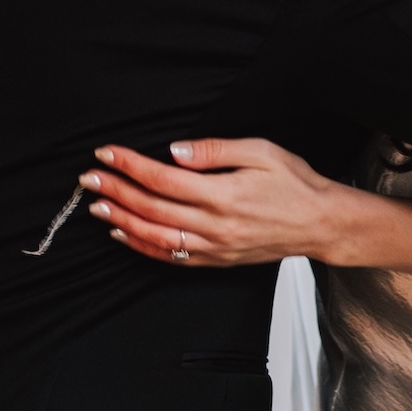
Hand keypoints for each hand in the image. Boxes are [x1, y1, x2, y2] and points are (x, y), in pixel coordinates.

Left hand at [83, 138, 356, 266]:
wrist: (321, 223)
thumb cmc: (296, 184)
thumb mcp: (263, 151)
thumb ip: (216, 150)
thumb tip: (175, 151)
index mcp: (224, 194)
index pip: (163, 178)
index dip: (130, 166)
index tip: (107, 154)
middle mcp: (215, 225)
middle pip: (151, 208)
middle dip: (116, 191)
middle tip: (90, 179)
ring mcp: (214, 247)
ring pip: (155, 236)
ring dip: (122, 221)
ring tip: (98, 207)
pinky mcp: (217, 260)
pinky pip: (171, 257)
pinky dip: (143, 247)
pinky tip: (125, 234)